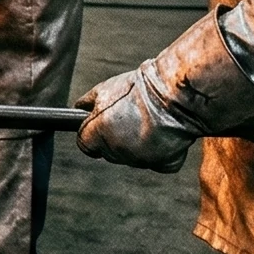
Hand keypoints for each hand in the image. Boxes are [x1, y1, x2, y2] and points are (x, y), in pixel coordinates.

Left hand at [74, 66, 197, 172]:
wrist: (173, 96)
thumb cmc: (140, 90)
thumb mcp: (104, 89)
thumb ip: (87, 103)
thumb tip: (79, 107)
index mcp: (98, 135)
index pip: (85, 145)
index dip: (92, 134)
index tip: (99, 128)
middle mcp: (116, 152)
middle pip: (109, 151)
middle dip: (115, 138)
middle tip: (130, 118)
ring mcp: (140, 160)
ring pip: (133, 157)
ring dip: (138, 145)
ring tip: (149, 122)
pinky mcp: (164, 164)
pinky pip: (158, 161)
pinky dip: (161, 151)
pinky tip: (164, 133)